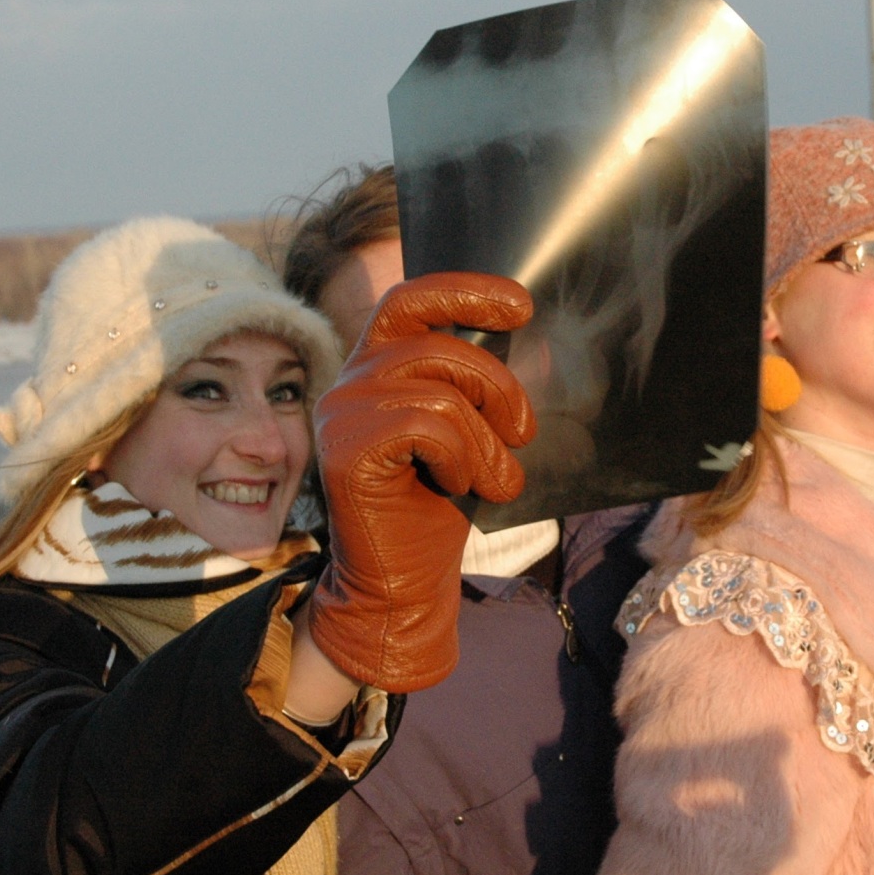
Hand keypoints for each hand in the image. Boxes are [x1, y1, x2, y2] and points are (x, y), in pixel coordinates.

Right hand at [308, 273, 535, 691]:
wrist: (403, 584)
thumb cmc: (438, 508)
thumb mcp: (470, 433)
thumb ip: (480, 387)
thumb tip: (531, 341)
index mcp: (378, 366)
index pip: (410, 300)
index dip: (464, 290)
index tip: (522, 305)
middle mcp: (351, 379)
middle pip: (438, 345)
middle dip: (498, 386)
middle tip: (523, 433)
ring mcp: (341, 412)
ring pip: (439, 392)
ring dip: (485, 442)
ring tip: (495, 480)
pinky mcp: (344, 449)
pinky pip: (427, 426)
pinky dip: (459, 458)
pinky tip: (457, 487)